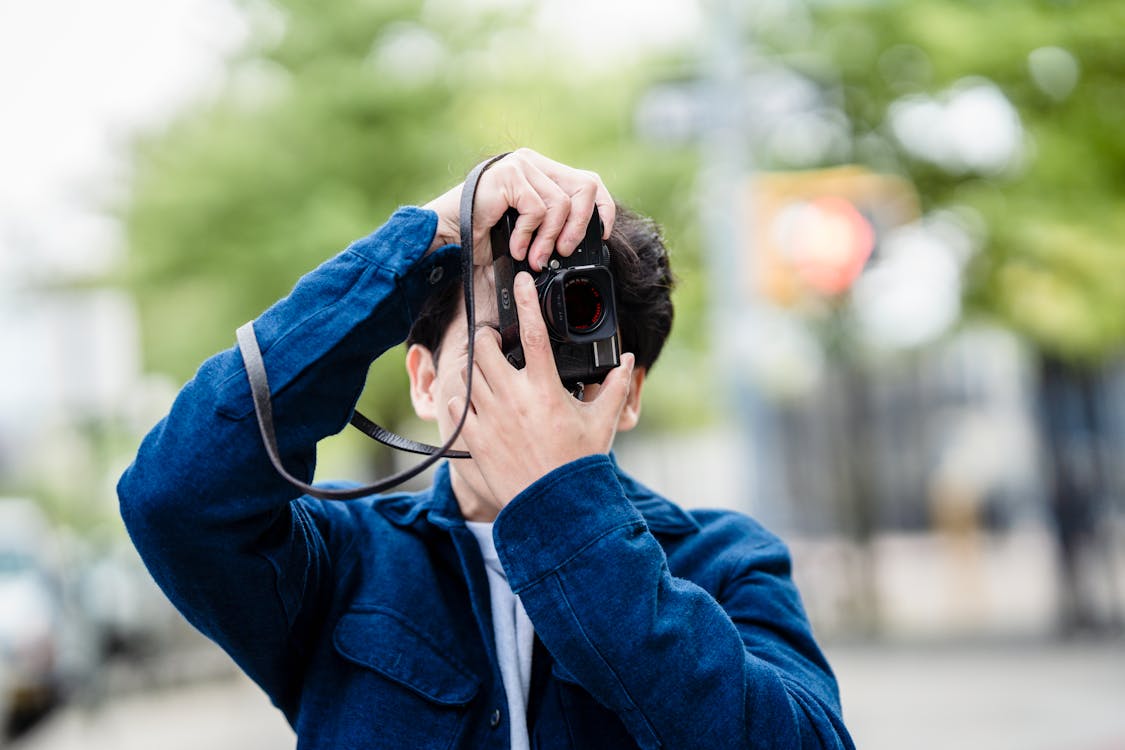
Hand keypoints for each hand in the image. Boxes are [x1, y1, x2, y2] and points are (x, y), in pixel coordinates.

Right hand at [423, 148, 615, 270]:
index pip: (588, 182)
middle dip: (580, 226)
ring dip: (549, 239)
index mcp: (543, 172)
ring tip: (533, 258)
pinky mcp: (509, 176)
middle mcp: (534, 163)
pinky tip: (516, 248)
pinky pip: (536, 209)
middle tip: (563, 252)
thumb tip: (582, 244)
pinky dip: (529, 235)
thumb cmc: (484, 234)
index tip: (602, 234)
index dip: (602, 208)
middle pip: (584, 187)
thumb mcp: (529, 229)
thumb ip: (553, 225)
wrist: (447, 233)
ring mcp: (521, 166)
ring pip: (560, 204)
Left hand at [447, 271, 635, 507]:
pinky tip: (473, 401)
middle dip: (488, 338)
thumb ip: (616, 388)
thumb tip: (628, 362)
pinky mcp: (474, 438)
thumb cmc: (578, 465)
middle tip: (495, 339)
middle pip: (486, 349)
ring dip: (475, 366)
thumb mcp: (602, 423)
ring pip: (469, 374)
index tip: (522, 282)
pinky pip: (455, 405)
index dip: (528, 302)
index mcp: (546, 390)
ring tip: (485, 368)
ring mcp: (489, 418)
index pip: (533, 334)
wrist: (554, 508)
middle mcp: (514, 399)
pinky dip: (460, 398)